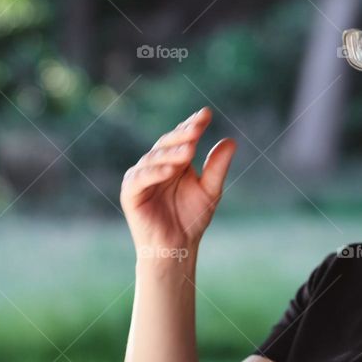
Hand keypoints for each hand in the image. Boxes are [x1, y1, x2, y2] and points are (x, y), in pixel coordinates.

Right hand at [120, 107, 237, 262]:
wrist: (176, 247)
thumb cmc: (191, 218)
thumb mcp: (210, 190)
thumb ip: (217, 167)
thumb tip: (231, 140)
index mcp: (174, 161)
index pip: (182, 137)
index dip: (193, 125)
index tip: (207, 114)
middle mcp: (156, 165)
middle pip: (167, 143)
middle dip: (182, 134)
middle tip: (198, 127)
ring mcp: (141, 177)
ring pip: (154, 158)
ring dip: (171, 153)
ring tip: (190, 149)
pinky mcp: (131, 193)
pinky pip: (140, 179)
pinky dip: (154, 173)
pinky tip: (170, 170)